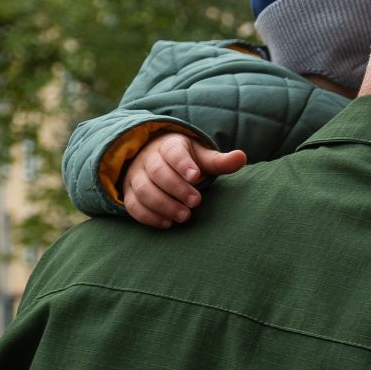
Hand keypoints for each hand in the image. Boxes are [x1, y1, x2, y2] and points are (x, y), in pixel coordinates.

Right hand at [120, 133, 246, 227]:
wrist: (156, 160)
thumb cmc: (186, 161)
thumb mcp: (202, 158)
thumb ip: (220, 161)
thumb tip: (241, 157)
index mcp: (169, 146)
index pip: (173, 152)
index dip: (183, 164)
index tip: (196, 176)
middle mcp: (148, 159)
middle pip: (157, 172)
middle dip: (176, 188)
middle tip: (196, 202)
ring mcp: (136, 175)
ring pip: (143, 189)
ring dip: (163, 204)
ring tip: (184, 216)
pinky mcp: (129, 192)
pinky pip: (133, 204)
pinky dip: (148, 216)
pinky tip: (167, 223)